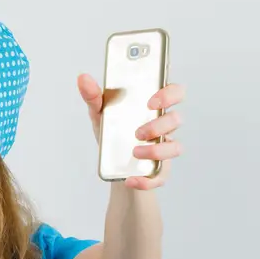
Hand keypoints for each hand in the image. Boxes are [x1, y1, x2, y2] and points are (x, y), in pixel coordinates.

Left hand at [76, 73, 184, 189]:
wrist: (113, 166)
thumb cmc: (113, 133)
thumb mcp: (100, 114)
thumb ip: (93, 96)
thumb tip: (83, 78)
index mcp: (154, 106)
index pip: (174, 92)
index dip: (169, 95)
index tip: (151, 102)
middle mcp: (164, 125)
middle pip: (176, 119)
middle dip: (159, 125)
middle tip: (138, 132)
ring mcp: (164, 147)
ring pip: (175, 147)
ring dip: (156, 151)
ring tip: (134, 152)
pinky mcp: (160, 170)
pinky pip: (161, 176)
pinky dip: (146, 180)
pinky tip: (131, 179)